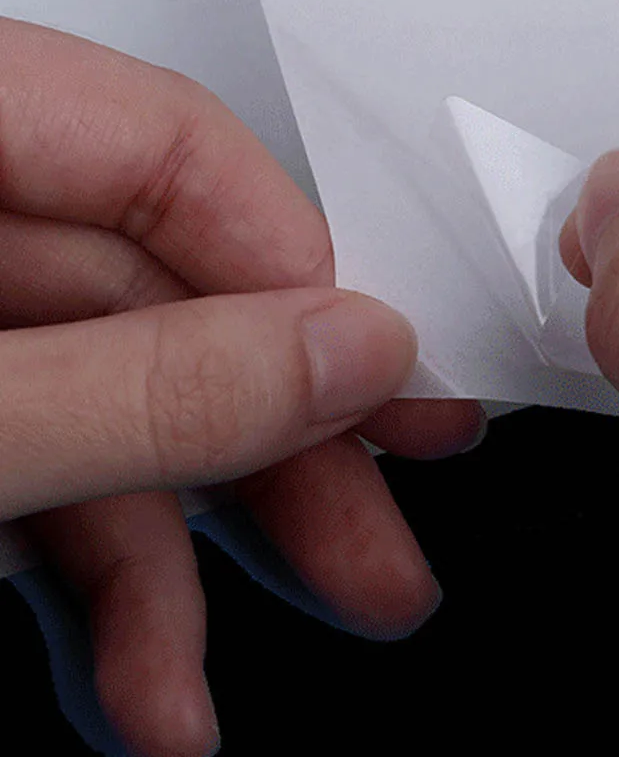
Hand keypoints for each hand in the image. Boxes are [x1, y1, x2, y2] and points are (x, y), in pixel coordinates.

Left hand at [0, 18, 484, 756]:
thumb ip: (150, 384)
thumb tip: (353, 356)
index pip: (169, 144)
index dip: (291, 266)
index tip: (378, 379)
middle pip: (165, 300)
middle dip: (269, 448)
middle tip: (376, 542)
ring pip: (107, 407)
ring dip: (175, 556)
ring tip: (214, 680)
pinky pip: (35, 466)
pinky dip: (90, 577)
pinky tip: (138, 676)